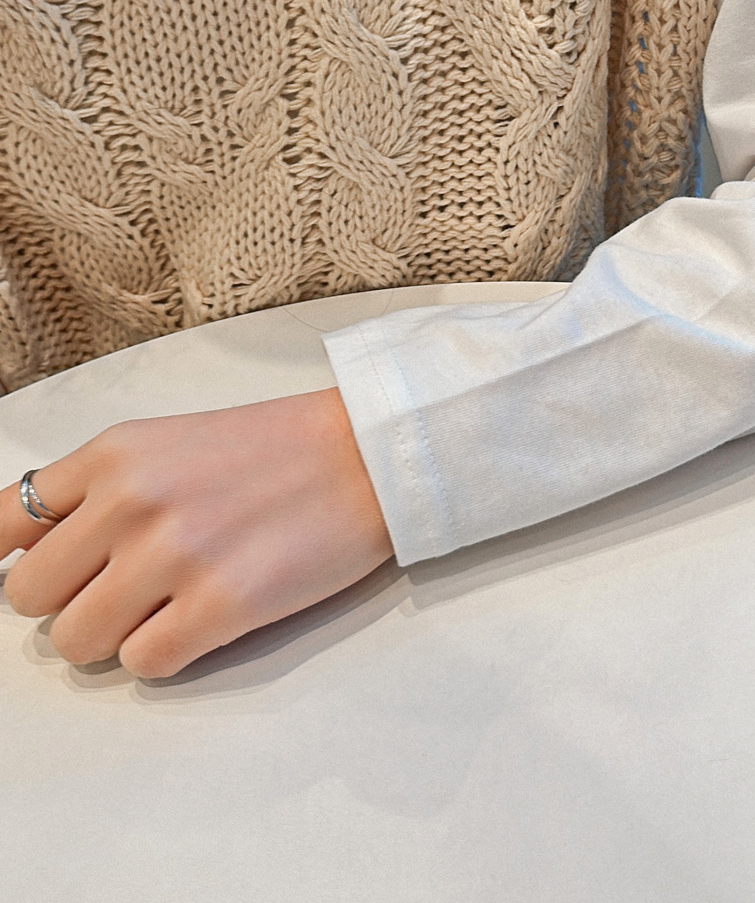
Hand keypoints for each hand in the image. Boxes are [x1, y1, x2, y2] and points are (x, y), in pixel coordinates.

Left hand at [0, 387, 392, 677]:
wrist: (365, 455)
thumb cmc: (272, 449)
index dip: (12, 559)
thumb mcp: (165, 442)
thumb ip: (95, 489)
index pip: (3, 525)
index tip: (42, 573)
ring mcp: (174, 557)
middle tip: (119, 589)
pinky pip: (144, 665)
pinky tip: (203, 617)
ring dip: (114, 634)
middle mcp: (131, 502)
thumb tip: (27, 552)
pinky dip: (165, 652)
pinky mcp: (220, 608)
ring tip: (164, 605)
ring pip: (78, 641)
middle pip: (29, 596)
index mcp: (113, 454)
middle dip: (68, 601)